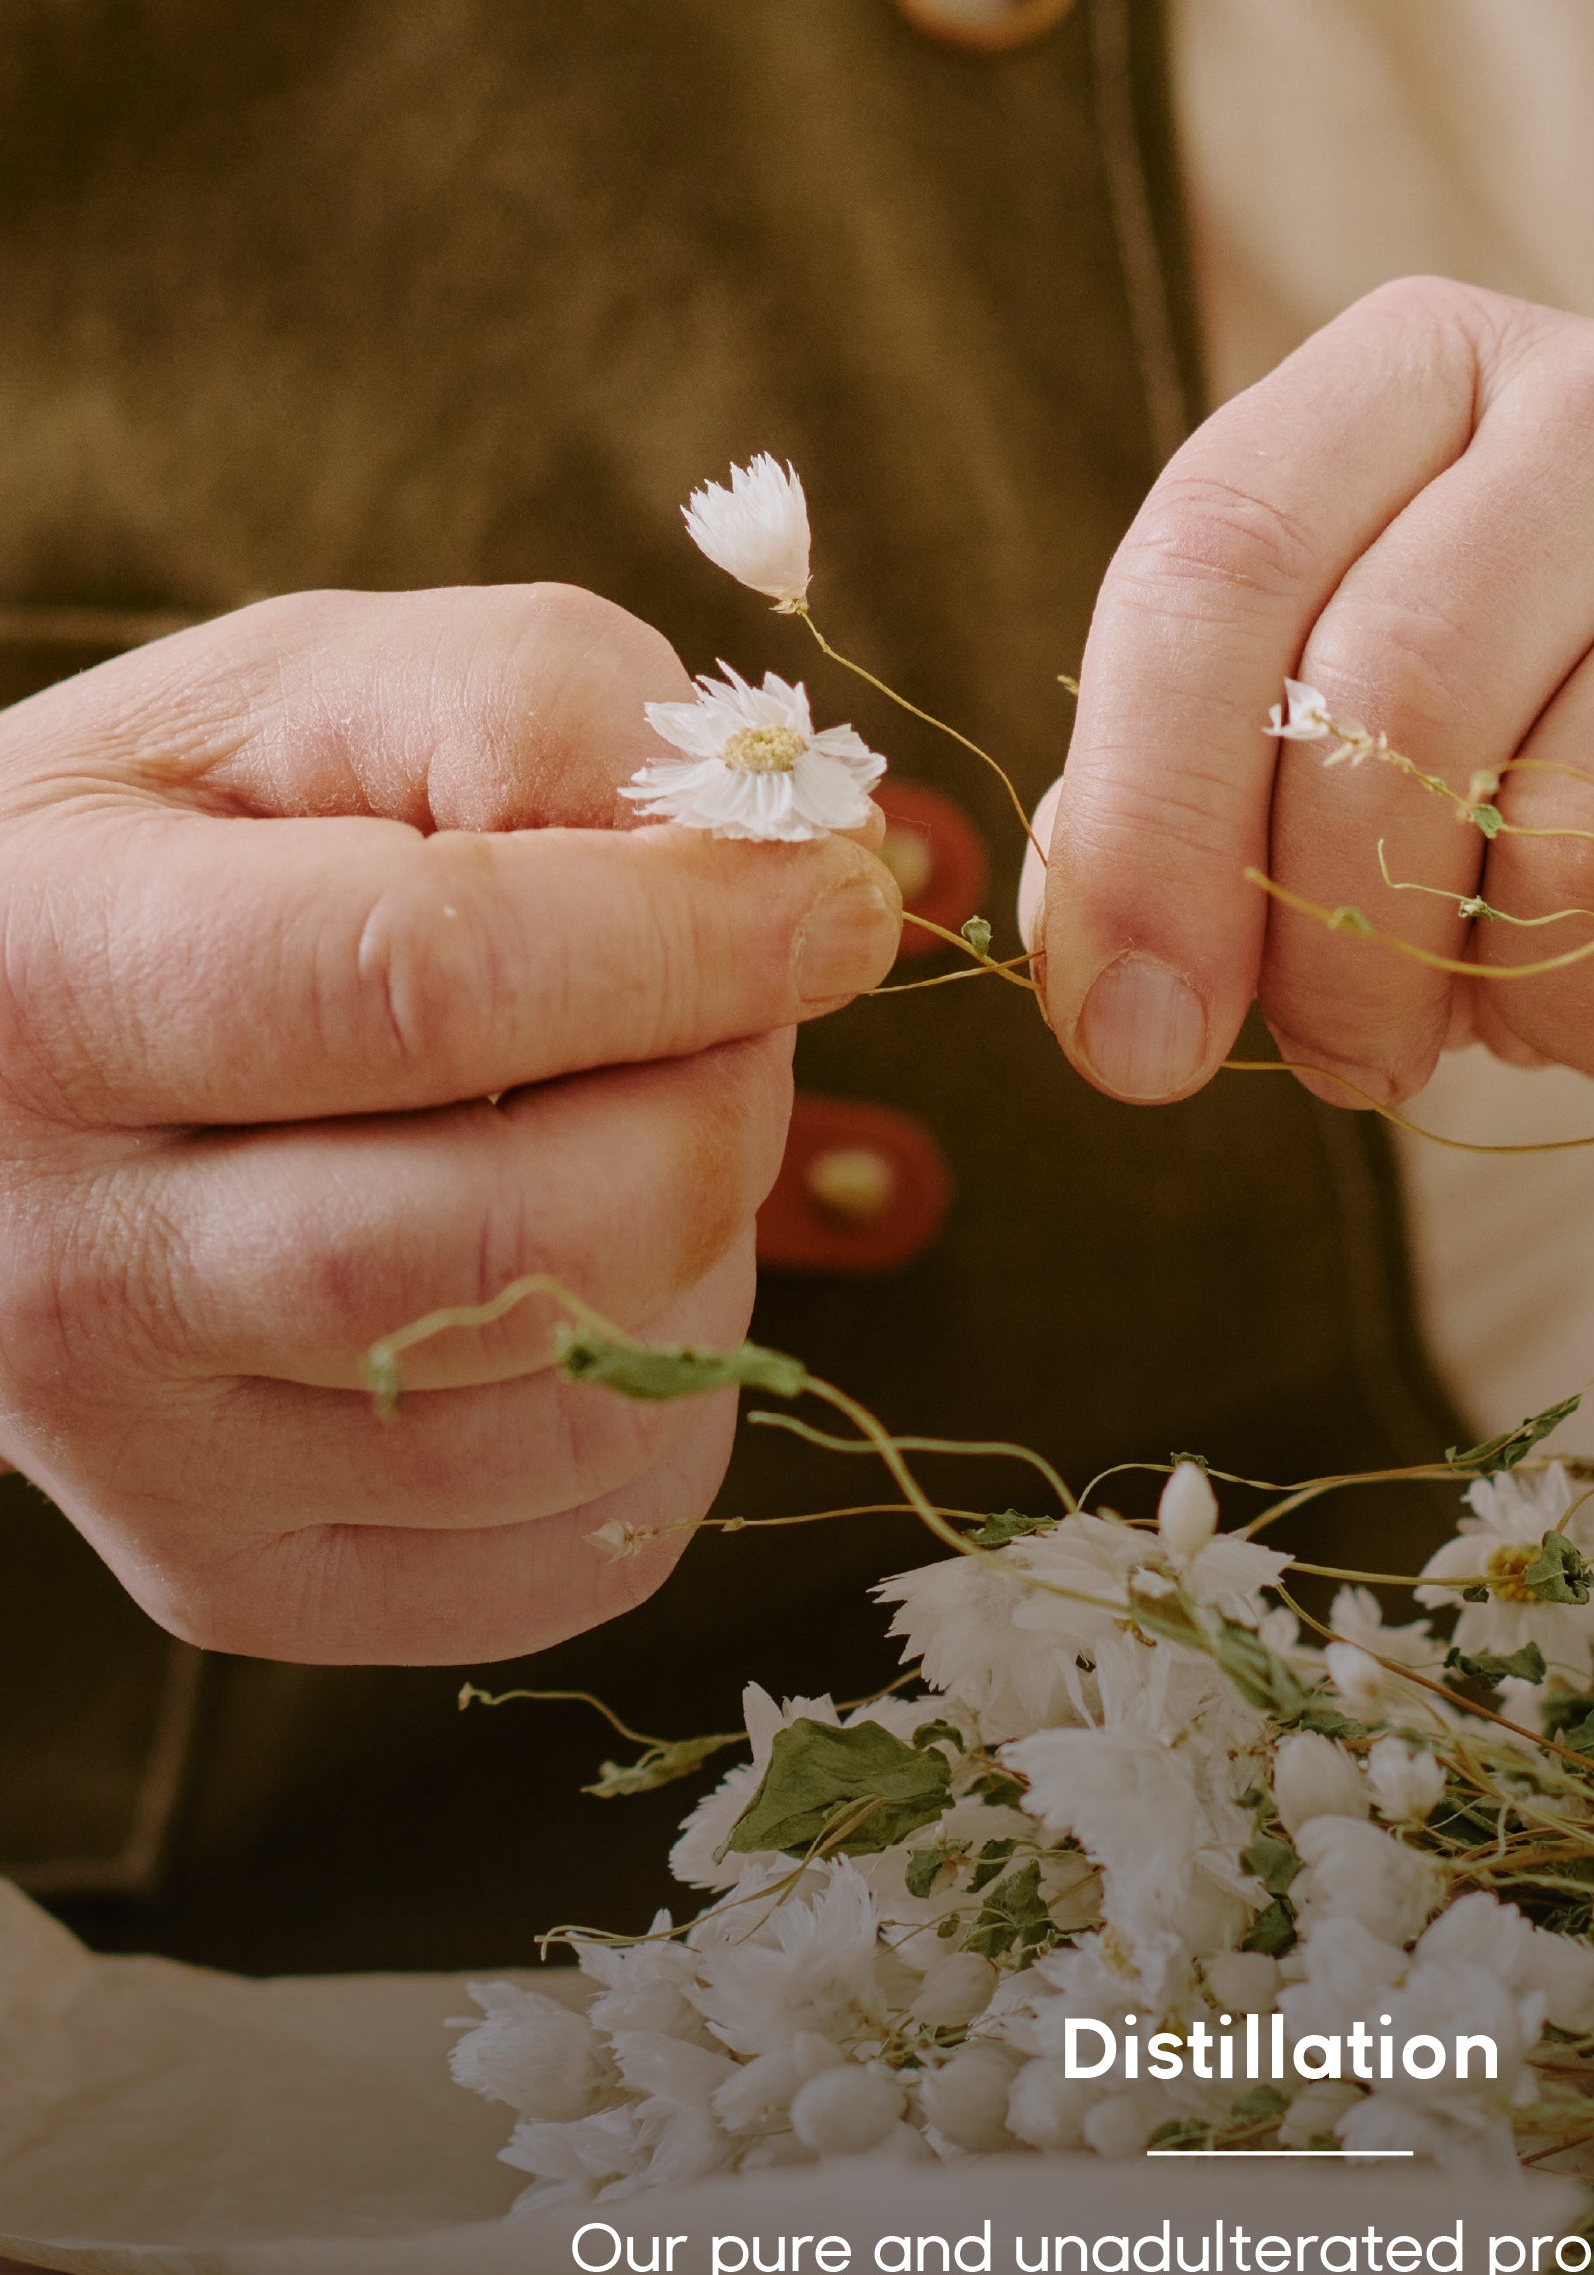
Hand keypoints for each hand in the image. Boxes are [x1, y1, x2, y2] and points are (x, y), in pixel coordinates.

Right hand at [0, 587, 900, 1665]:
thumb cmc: (195, 847)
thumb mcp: (322, 689)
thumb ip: (543, 713)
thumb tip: (777, 870)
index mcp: (49, 983)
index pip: (428, 985)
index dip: (688, 940)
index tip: (833, 903)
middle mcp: (68, 1265)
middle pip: (526, 1239)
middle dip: (717, 1101)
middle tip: (729, 1011)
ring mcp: (141, 1463)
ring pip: (577, 1410)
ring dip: (703, 1251)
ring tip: (630, 1128)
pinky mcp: (238, 1585)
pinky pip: (578, 1544)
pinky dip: (664, 1402)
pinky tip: (592, 1274)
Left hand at [1036, 281, 1593, 1143]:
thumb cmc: (1583, 831)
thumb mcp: (1360, 795)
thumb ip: (1194, 828)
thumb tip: (1111, 988)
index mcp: (1428, 370)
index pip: (1219, 550)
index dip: (1146, 817)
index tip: (1130, 1043)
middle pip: (1396, 692)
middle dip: (1349, 952)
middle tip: (1372, 1059)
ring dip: (1561, 1008)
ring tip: (1592, 996)